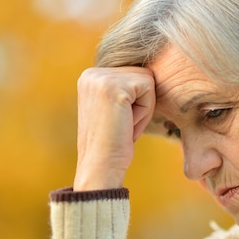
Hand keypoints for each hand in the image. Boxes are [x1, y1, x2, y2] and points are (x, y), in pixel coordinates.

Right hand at [73, 67, 154, 190]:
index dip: (135, 101)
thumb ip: (123, 88)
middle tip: (122, 125)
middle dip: (141, 103)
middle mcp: (91, 73)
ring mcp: (101, 78)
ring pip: (147, 80)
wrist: (100, 167)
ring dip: (144, 107)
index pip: (132, 74)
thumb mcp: (114, 108)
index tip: (118, 121)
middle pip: (142, 74)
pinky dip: (145, 111)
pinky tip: (126, 124)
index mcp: (89, 76)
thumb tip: (148, 71)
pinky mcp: (114, 87)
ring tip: (124, 124)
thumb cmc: (112, 143)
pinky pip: (149, 89)